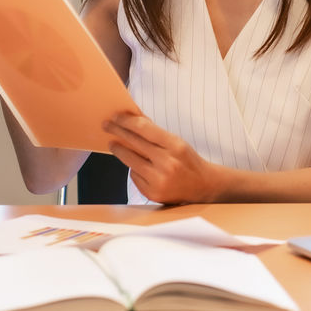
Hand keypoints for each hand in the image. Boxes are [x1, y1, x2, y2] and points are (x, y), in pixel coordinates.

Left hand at [103, 113, 223, 203]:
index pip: (144, 128)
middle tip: (106, 125)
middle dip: (118, 132)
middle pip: (135, 143)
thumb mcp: (176, 141)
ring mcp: (159, 180)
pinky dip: (134, 169)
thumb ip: (155, 132)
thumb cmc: (188, 160)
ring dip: (120, 150)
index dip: (127, 121)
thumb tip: (133, 117)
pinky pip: (134, 177)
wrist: (204, 187)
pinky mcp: (153, 194)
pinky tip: (137, 166)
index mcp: (175, 146)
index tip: (116, 116)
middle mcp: (167, 163)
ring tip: (113, 144)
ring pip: (130, 161)